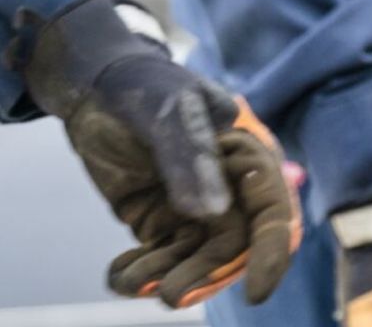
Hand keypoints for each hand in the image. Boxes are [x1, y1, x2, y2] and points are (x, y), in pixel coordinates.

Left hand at [11, 0, 301, 306]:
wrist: (93, 85)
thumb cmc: (143, 85)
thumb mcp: (168, 112)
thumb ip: (190, 158)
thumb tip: (213, 214)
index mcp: (246, 150)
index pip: (271, 207)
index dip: (271, 250)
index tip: (257, 292)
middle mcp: (227, 183)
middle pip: (234, 244)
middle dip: (205, 273)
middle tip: (169, 293)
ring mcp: (195, 202)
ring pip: (196, 257)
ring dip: (169, 276)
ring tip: (131, 279)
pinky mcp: (163, 217)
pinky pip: (163, 256)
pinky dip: (144, 272)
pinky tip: (119, 271)